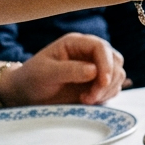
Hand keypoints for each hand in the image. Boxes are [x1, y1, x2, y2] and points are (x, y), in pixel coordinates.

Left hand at [1, 33, 125, 105]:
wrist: (27, 94)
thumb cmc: (32, 79)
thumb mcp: (45, 73)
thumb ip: (69, 70)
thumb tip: (94, 70)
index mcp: (76, 43)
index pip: (101, 47)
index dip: (106, 64)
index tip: (102, 82)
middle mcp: (89, 53)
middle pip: (115, 61)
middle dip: (108, 81)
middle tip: (89, 98)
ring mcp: (96, 67)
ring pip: (118, 75)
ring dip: (107, 90)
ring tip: (86, 100)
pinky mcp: (97, 83)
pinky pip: (113, 88)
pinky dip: (106, 96)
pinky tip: (88, 101)